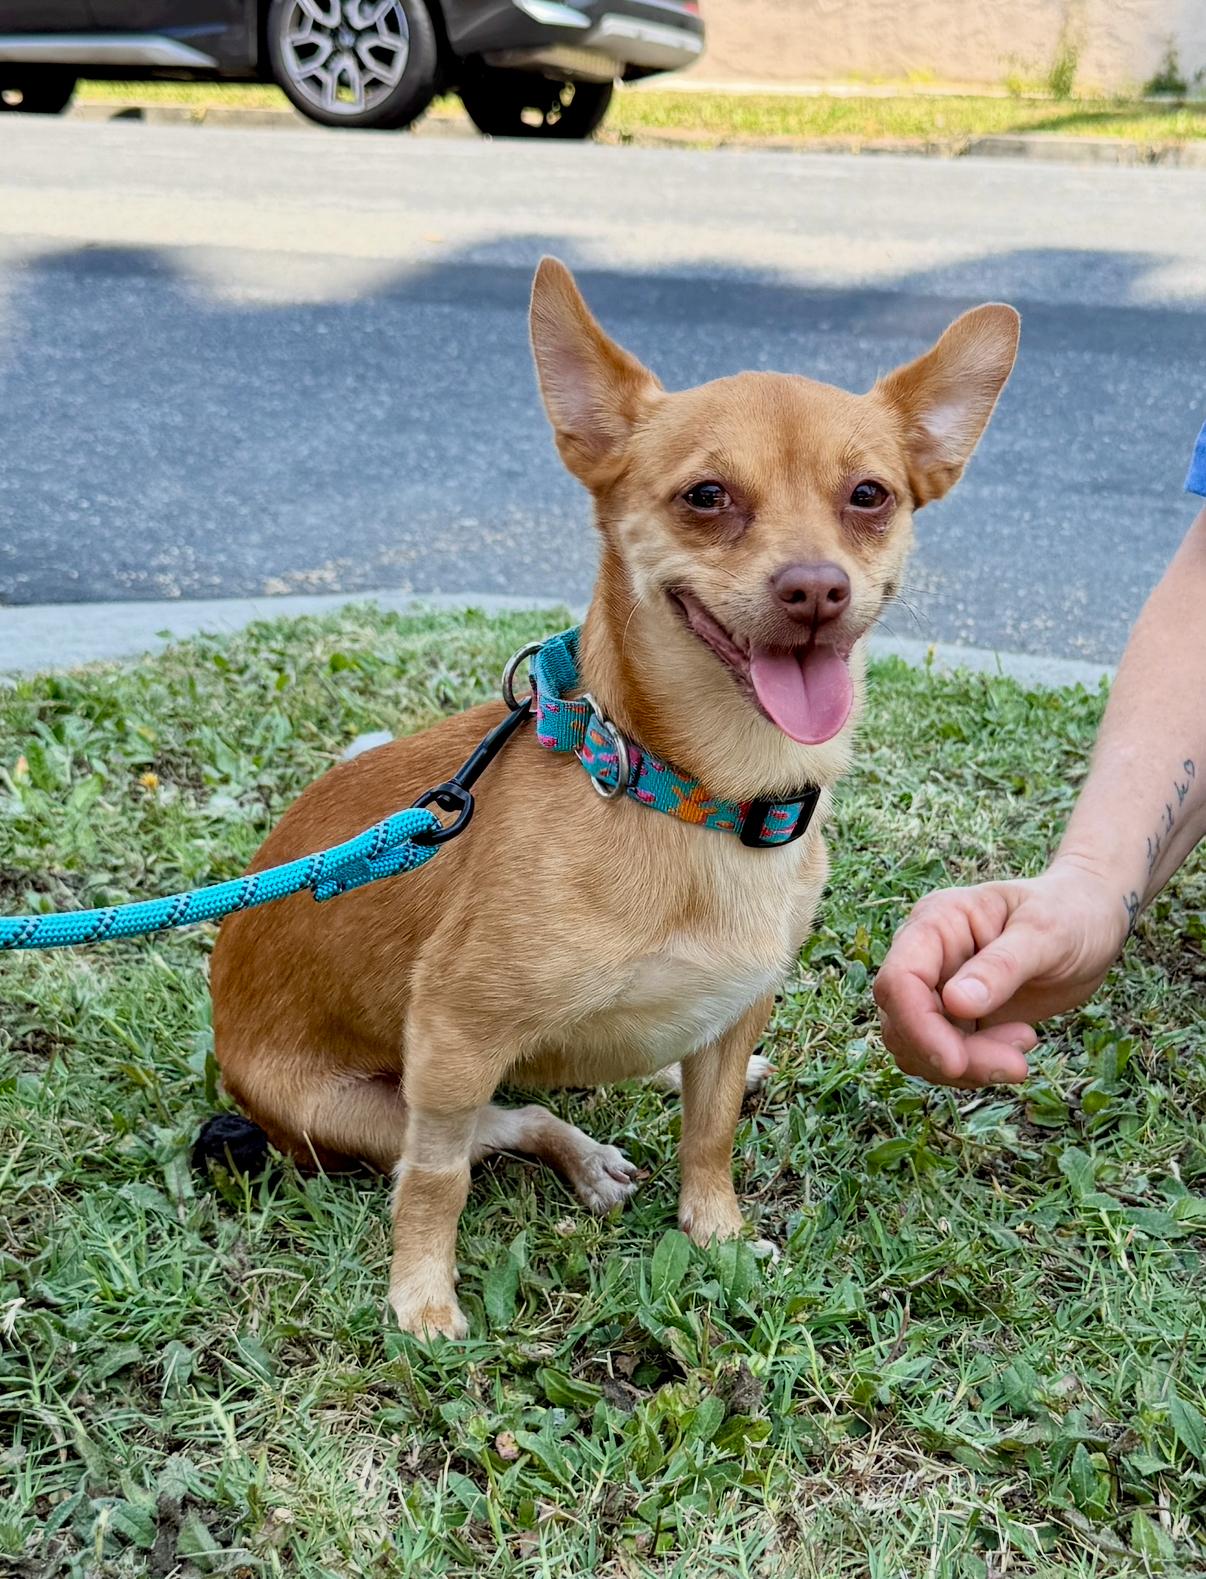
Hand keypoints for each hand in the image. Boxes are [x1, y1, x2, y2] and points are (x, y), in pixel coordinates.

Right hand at [873, 858, 1128, 1086]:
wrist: (1091, 922)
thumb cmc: (1071, 912)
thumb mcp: (1045, 933)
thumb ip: (1002, 967)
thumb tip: (955, 1003)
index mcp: (936, 923)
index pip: (899, 980)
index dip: (918, 1025)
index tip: (957, 1062)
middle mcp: (926, 957)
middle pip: (903, 1022)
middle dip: (952, 1055)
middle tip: (1017, 1065)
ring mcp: (937, 988)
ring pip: (917, 1047)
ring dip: (967, 1065)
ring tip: (1024, 1045)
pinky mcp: (954, 1017)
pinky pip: (942, 1056)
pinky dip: (975, 1067)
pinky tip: (1017, 1045)